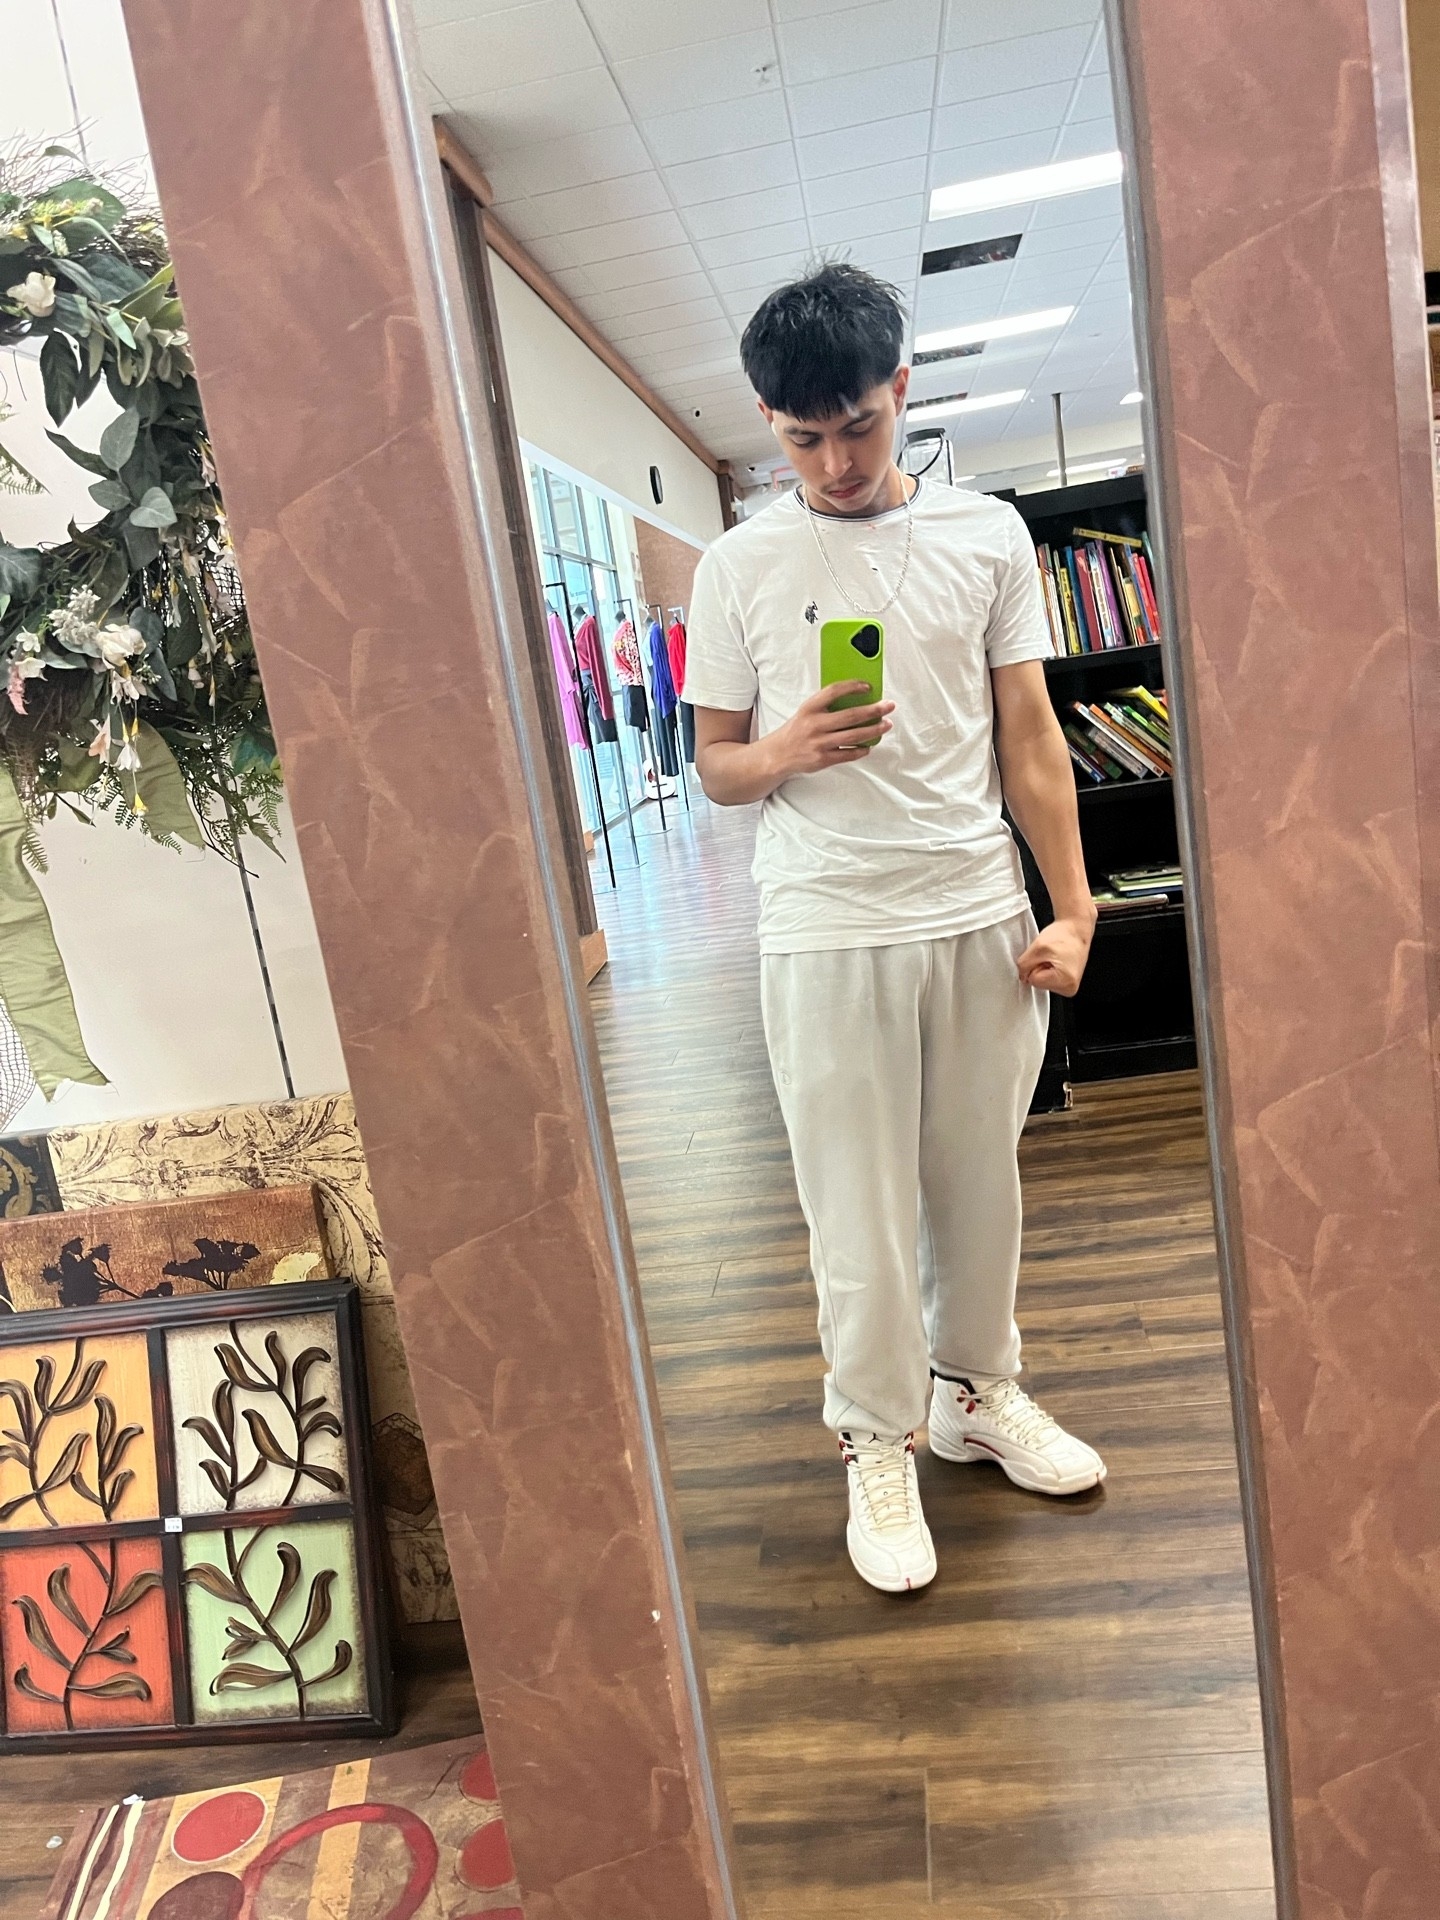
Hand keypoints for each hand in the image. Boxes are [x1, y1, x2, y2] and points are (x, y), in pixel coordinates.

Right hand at [771, 683, 894, 777]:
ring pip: (853, 736)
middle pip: (851, 716)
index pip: (834, 691)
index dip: (853, 687)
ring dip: (873, 730)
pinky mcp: (823, 759)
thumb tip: (857, 700)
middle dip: (874, 710)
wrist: (779, 754)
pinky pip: (848, 754)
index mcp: (810, 708)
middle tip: (889, 706)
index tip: (868, 687)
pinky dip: (861, 750)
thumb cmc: (797, 730)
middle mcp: (814, 724)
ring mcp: (819, 743)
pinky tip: (869, 746)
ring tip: (886, 725)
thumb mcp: (806, 712)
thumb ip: (826, 706)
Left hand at [1017, 914, 1094, 996]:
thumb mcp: (1037, 947)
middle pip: (1038, 983)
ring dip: (1043, 967)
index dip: (1034, 965)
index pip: (1034, 981)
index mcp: (1065, 982)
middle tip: (1050, 955)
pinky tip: (1056, 959)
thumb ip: (1024, 964)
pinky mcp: (1067, 981)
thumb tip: (1022, 976)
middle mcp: (1070, 987)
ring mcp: (1069, 985)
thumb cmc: (1063, 935)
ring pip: (1042, 981)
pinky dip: (1048, 968)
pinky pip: (1048, 978)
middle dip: (1039, 967)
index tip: (1045, 955)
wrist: (1076, 929)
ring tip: (1054, 956)